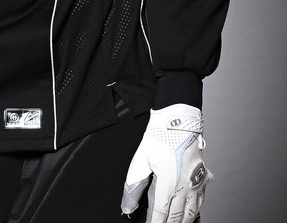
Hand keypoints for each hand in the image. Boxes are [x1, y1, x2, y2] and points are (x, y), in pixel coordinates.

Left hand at [120, 104, 212, 221]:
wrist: (180, 119)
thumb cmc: (161, 135)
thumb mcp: (141, 158)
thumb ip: (133, 185)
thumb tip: (128, 205)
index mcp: (168, 183)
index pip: (160, 213)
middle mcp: (184, 187)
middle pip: (176, 216)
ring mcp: (196, 183)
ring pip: (191, 213)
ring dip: (183, 221)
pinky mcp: (203, 177)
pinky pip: (201, 201)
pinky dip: (195, 211)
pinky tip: (191, 213)